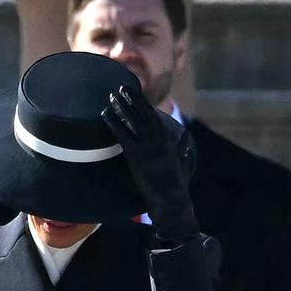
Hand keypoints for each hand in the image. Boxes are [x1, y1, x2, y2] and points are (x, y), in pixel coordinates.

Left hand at [99, 83, 197, 241]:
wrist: (171, 202)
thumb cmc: (177, 186)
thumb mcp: (183, 163)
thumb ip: (183, 148)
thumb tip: (186, 136)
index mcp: (169, 141)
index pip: (154, 117)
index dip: (143, 104)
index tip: (135, 94)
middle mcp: (159, 141)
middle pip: (143, 114)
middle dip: (132, 100)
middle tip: (121, 88)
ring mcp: (147, 148)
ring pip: (133, 121)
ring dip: (122, 107)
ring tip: (111, 96)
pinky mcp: (137, 157)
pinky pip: (122, 135)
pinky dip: (114, 122)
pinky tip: (105, 114)